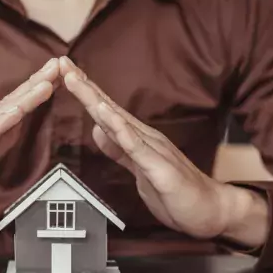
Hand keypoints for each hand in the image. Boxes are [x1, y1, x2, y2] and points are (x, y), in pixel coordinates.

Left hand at [59, 56, 268, 246]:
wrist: (210, 210)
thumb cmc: (176, 192)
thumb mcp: (139, 170)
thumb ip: (120, 151)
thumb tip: (99, 130)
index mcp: (137, 139)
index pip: (106, 112)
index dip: (85, 92)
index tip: (64, 72)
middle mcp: (144, 137)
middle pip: (108, 109)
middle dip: (84, 86)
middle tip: (62, 62)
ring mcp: (153, 151)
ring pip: (119, 122)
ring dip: (96, 101)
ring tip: (76, 80)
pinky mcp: (160, 169)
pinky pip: (136, 148)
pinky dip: (120, 130)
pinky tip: (106, 116)